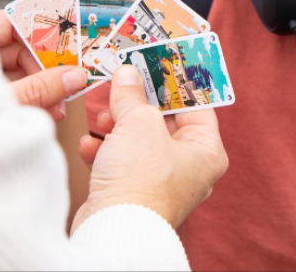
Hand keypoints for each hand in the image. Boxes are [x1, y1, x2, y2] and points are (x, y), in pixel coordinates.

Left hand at [0, 9, 88, 119]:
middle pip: (16, 50)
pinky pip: (7, 90)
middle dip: (44, 70)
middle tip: (66, 88)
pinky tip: (41, 113)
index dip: (41, 32)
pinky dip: (25, 99)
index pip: (9, 23)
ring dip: (38, 89)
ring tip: (55, 109)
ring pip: (14, 72)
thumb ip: (37, 90)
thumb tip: (76, 76)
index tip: (68, 46)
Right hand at [72, 65, 227, 231]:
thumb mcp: (139, 122)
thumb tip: (128, 74)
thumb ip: (133, 95)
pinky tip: (89, 145)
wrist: (113, 229)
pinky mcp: (133, 194)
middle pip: (164, 123)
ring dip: (117, 127)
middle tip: (123, 84)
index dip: (175, 84)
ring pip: (139, 142)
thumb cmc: (140, 179)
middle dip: (138, 105)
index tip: (157, 65)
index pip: (197, 106)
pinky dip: (105, 152)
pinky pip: (121, 164)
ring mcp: (161, 183)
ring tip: (103, 117)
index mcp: (207, 151)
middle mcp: (189, 169)